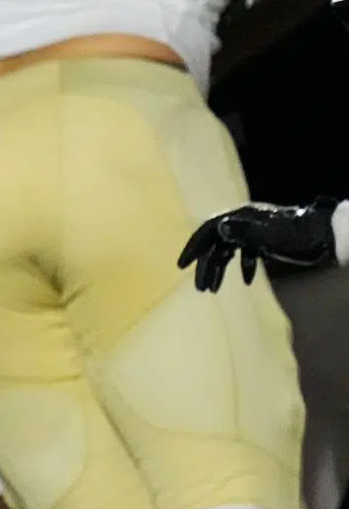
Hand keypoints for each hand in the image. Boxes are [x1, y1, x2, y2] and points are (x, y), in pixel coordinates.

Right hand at [178, 198, 339, 292]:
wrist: (325, 236)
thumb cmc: (298, 235)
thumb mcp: (271, 234)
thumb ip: (244, 231)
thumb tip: (218, 228)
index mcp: (241, 217)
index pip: (208, 230)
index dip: (193, 247)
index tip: (182, 266)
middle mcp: (243, 223)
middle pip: (216, 244)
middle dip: (206, 267)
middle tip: (200, 288)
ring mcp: (253, 232)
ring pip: (228, 251)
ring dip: (220, 271)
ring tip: (213, 291)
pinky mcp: (264, 242)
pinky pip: (245, 255)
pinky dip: (243, 268)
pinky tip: (247, 283)